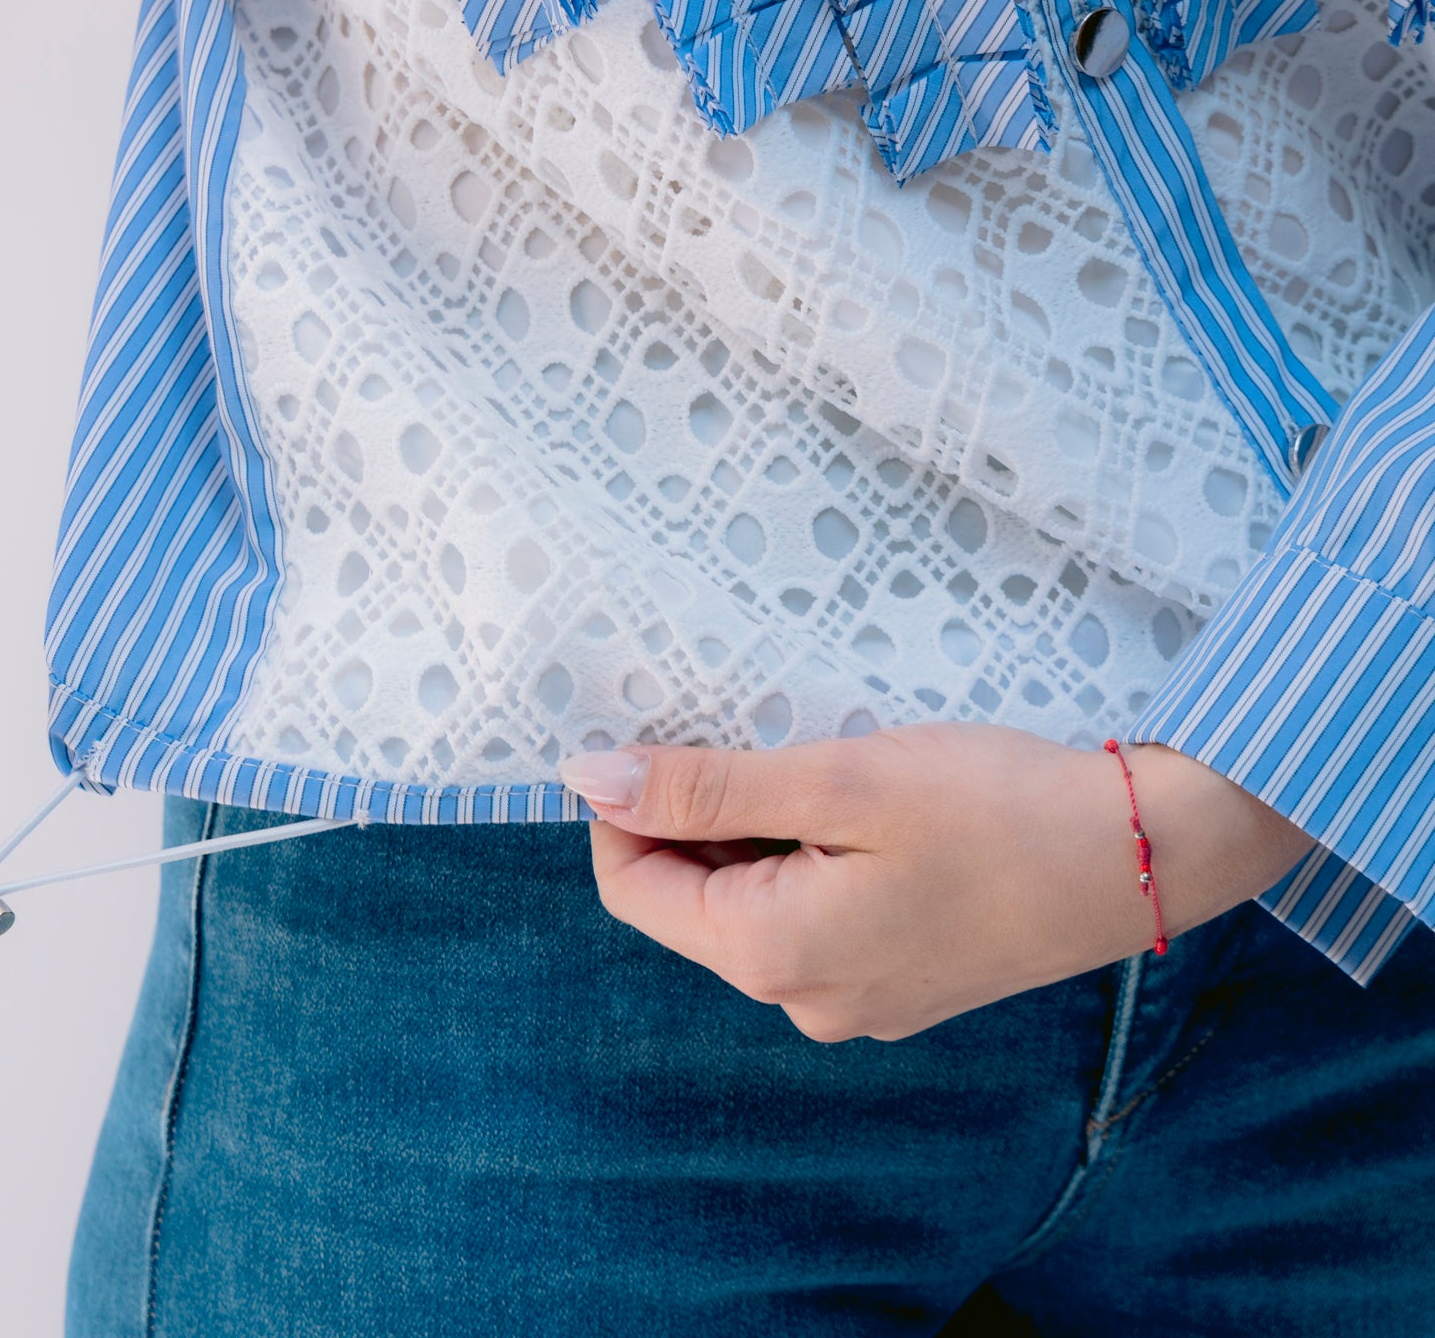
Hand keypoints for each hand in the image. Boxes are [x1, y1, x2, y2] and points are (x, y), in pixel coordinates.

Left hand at [560, 723, 1312, 1041]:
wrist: (1146, 854)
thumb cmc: (992, 805)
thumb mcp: (835, 779)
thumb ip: (704, 786)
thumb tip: (586, 779)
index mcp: (770, 956)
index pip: (631, 888)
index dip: (626, 805)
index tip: (665, 730)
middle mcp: (802, 1002)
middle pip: (689, 900)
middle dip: (697, 815)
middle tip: (757, 736)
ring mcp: (855, 1002)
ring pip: (750, 903)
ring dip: (755, 830)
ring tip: (818, 767)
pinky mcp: (900, 982)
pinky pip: (810, 918)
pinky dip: (808, 856)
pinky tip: (860, 808)